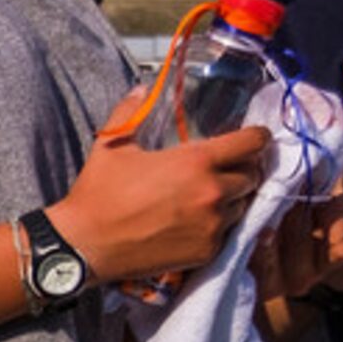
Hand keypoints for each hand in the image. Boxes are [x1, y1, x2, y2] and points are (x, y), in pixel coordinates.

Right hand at [52, 103, 269, 283]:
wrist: (85, 245)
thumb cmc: (98, 194)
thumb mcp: (111, 147)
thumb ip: (130, 114)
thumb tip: (140, 90)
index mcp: (195, 162)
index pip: (251, 143)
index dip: (256, 137)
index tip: (254, 137)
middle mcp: (213, 193)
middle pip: (252, 176)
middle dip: (242, 169)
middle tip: (223, 169)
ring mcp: (213, 225)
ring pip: (242, 206)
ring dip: (231, 199)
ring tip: (206, 198)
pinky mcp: (207, 250)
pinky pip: (226, 233)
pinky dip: (217, 225)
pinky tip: (194, 221)